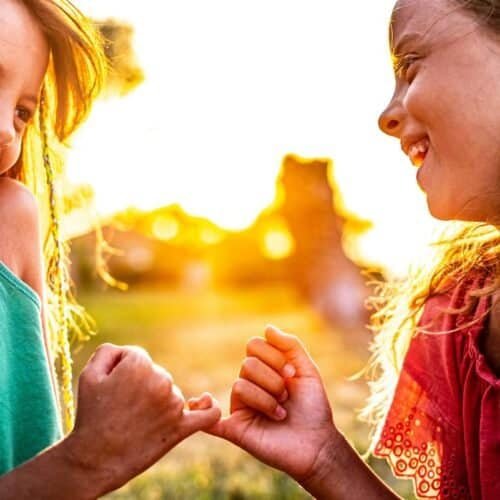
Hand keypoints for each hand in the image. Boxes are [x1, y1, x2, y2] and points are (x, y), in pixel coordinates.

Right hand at [65, 343, 220, 496]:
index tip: (111, 389)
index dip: (121, 372)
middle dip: (139, 387)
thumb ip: (110, 351)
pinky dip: (208, 408)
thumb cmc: (91, 415)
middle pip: (154, 374)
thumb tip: (128, 352)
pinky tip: (206, 403)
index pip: (137, 357)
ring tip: (134, 421)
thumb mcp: (89, 374)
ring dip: (155, 402)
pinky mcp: (181, 428)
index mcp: (140, 365)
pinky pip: (206, 415)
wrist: (94, 459)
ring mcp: (174, 405)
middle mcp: (162, 381)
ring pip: (169, 392)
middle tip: (120, 408)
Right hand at [189, 326, 340, 483]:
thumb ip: (290, 346)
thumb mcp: (307, 370)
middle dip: (272, 380)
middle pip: (247, 364)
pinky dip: (203, 412)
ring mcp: (241, 407)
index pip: (254, 345)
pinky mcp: (236, 430)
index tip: (292, 374)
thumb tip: (267, 328)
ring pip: (239, 386)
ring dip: (266, 399)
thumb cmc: (313, 408)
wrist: (318, 444)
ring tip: (280, 413)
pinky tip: (203, 403)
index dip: (273, 356)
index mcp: (263, 369)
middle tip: (287, 396)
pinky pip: (211, 421)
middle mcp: (249, 385)